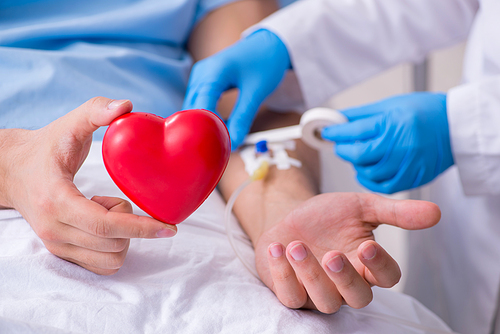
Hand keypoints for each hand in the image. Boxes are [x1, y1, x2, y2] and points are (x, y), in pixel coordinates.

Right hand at [0, 97, 176, 274]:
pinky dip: (113, 249)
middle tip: (116, 198)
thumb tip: (127, 105)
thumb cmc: (46, 147)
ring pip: (110, 260)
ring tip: (105, 209)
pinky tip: (103, 224)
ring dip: (122, 237)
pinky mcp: (60, 252)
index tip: (170, 227)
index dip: (142, 227)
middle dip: (131, 224)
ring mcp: (56, 245)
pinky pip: (101, 266)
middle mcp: (54, 230)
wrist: (13, 171)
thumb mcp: (69, 124)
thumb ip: (97, 111)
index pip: (106, 226)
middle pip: (114, 245)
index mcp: (57, 200)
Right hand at [183, 29, 290, 148]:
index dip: (207, 128)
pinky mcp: (204, 80)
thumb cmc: (265, 61)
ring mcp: (200, 76)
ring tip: (218, 139)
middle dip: (203, 128)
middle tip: (217, 147)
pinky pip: (199, 102)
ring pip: (194, 107)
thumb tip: (234, 142)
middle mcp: (201, 73)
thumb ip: (244, 117)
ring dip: (204, 123)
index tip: (216, 145)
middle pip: (193, 108)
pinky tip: (218, 126)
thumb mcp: (256, 92)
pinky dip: (207, 115)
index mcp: (213, 72)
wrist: (269, 43)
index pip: (201, 106)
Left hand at [254, 192, 439, 312]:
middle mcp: (345, 284)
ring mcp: (318, 292)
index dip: (381, 266)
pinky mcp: (291, 292)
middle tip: (333, 255)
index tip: (369, 245)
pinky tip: (277, 248)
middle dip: (345, 279)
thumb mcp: (359, 207)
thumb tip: (436, 211)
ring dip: (311, 276)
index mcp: (366, 265)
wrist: (288, 216)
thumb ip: (394, 212)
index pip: (387, 278)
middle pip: (358, 298)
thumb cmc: (326, 216)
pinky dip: (283, 275)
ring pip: (324, 301)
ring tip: (296, 247)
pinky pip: (291, 296)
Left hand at [322, 92, 453, 193]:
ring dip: (357, 166)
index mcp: (394, 123)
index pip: (355, 131)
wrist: (456, 127)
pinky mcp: (414, 177)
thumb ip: (362, 114)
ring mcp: (408, 164)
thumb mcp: (391, 104)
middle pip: (360, 155)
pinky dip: (371, 181)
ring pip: (370, 173)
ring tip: (357, 157)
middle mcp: (401, 145)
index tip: (327, 133)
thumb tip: (338, 118)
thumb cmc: (425, 111)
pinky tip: (367, 172)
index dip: (336, 133)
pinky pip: (385, 186)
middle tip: (340, 146)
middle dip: (344, 150)